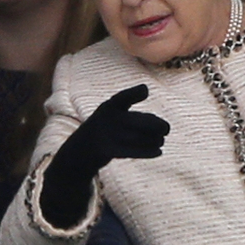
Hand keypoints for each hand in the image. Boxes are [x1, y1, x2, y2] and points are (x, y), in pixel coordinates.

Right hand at [40, 84, 168, 227]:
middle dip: (155, 125)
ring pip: (136, 137)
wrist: (77, 153)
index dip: (133, 93)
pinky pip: (130, 151)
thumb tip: (160, 124)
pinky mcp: (104, 151)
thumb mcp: (111, 117)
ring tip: (161, 141)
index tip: (145, 91)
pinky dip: (146, 152)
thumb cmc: (102, 133)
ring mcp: (104, 135)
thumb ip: (133, 117)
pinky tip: (158, 152)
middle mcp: (105, 119)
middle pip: (137, 121)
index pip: (121, 98)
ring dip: (153, 140)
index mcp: (107, 107)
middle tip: (166, 129)